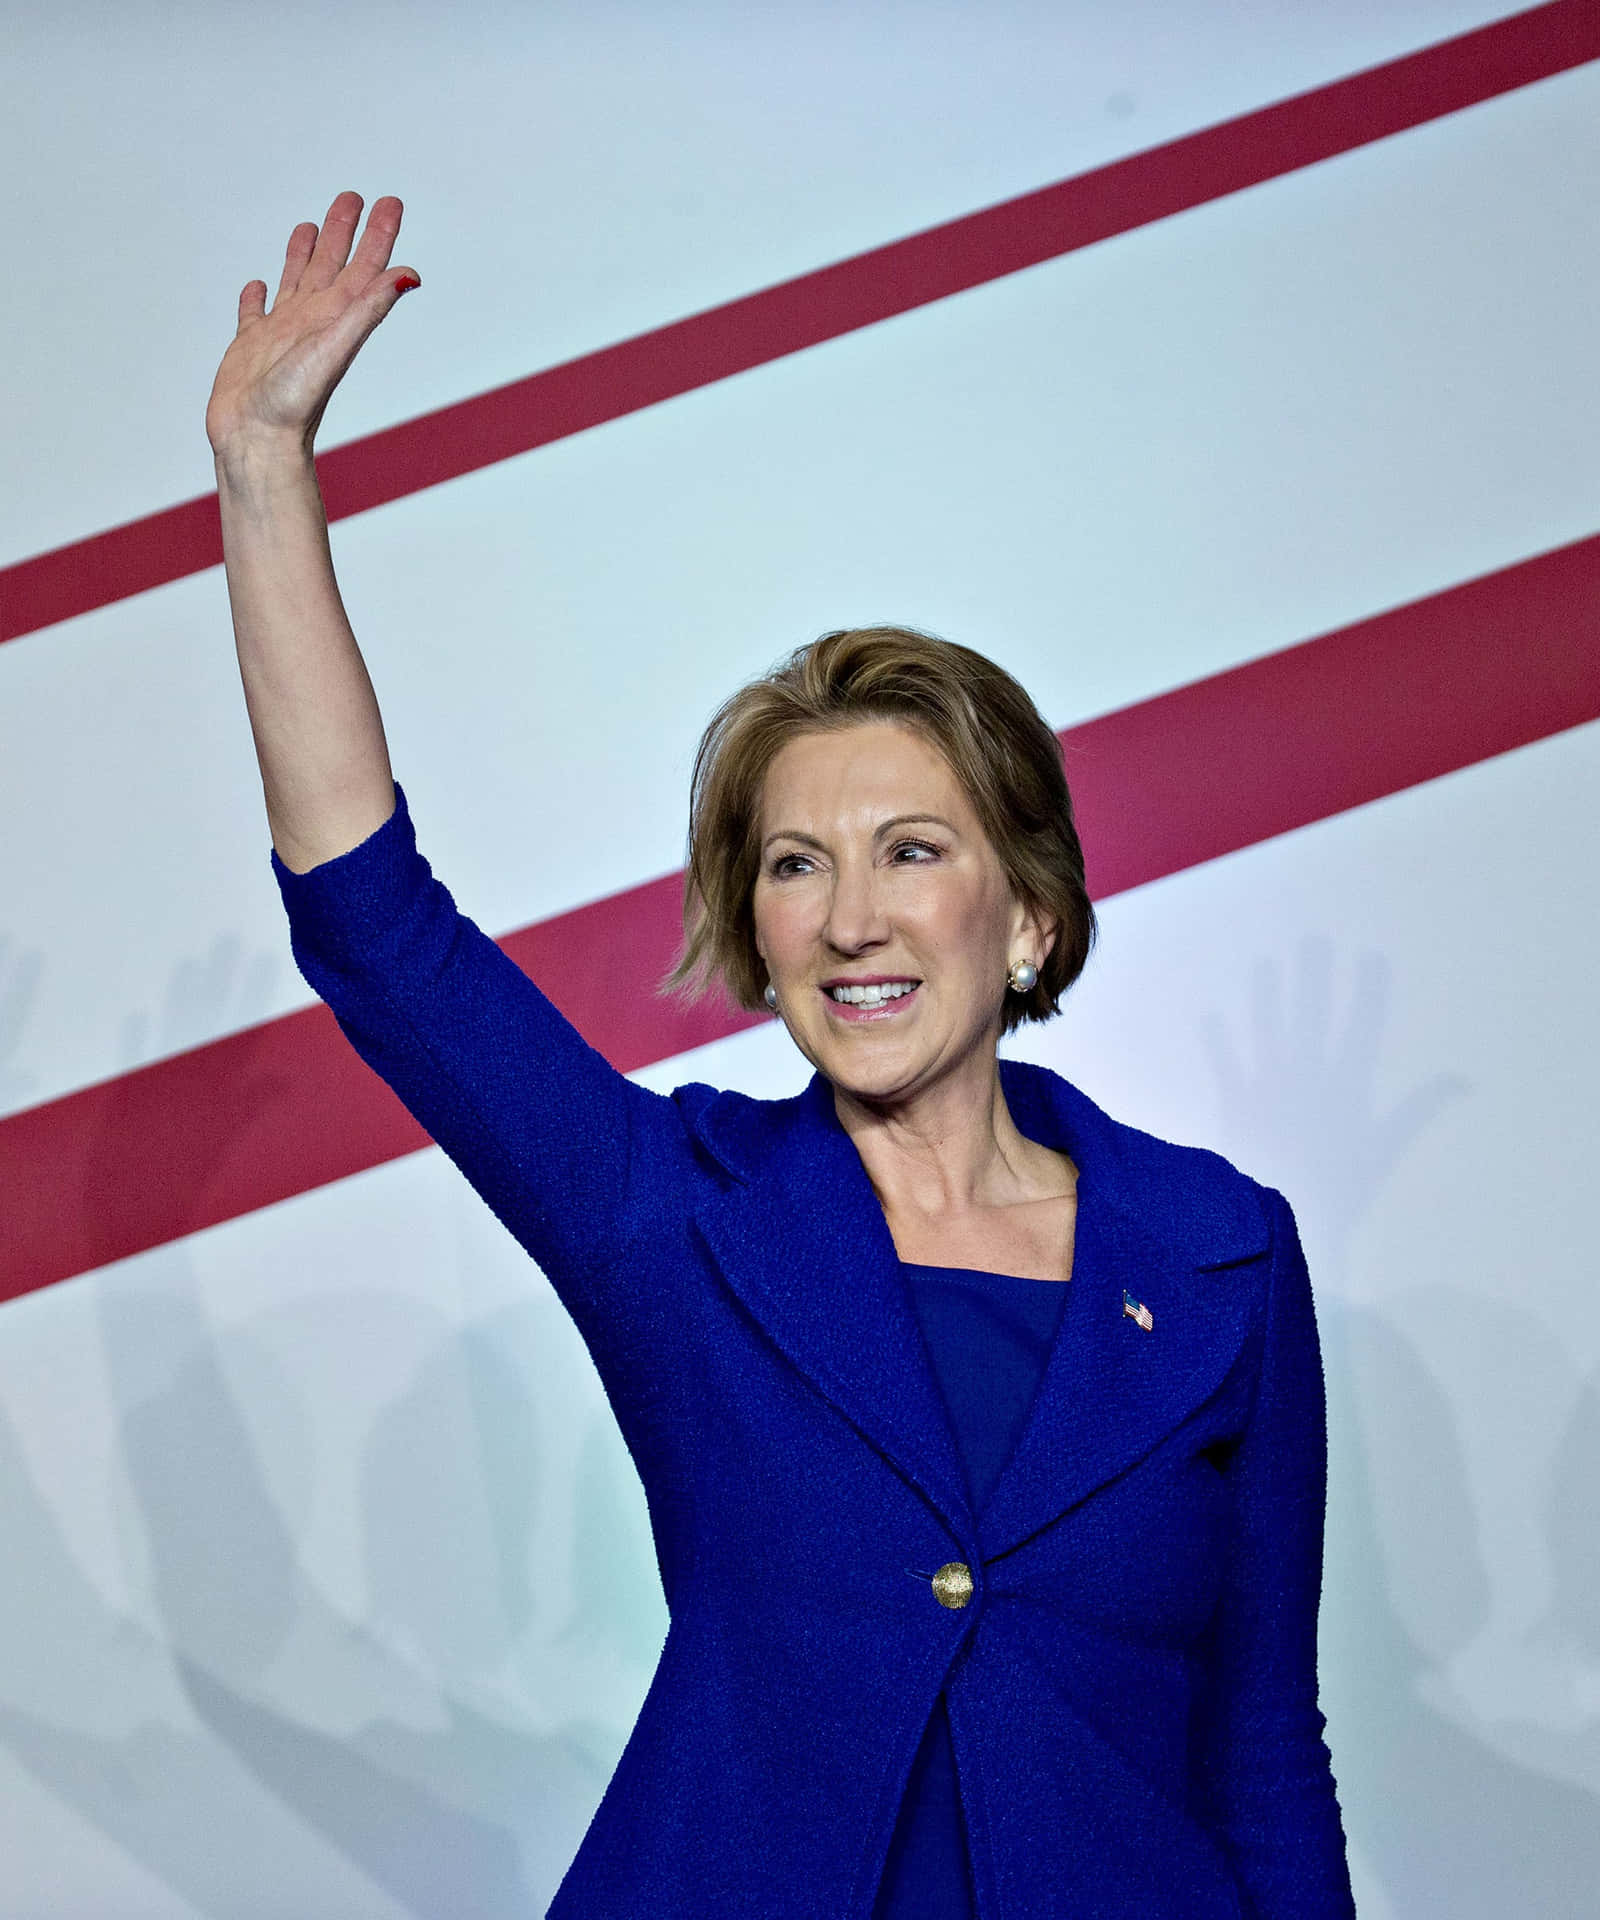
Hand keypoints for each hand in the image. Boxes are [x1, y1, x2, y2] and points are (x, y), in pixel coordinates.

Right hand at [205, 190, 418, 460]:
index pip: (364, 267)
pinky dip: (256, 298)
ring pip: (296, 282)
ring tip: (309, 227)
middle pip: (332, 265)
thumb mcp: (336, 347)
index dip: (378, 234)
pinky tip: (257, 285)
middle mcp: (312, 322)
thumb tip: (410, 275)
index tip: (389, 202)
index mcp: (336, 318)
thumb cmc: (294, 403)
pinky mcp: (250, 348)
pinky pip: (254, 314)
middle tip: (353, 197)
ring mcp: (281, 334)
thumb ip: (369, 308)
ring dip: (304, 254)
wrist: (257, 441)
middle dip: (343, 230)